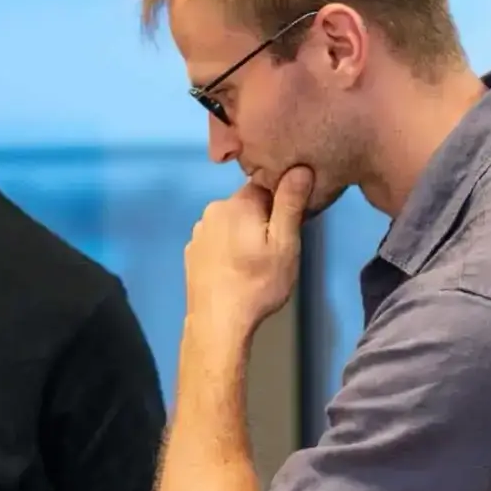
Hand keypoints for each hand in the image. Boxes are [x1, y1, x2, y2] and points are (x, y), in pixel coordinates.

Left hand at [184, 167, 313, 341]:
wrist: (217, 323)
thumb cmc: (258, 284)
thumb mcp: (285, 244)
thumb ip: (290, 204)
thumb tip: (298, 168)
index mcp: (237, 203)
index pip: (266, 184)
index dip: (282, 201)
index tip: (290, 224)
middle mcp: (213, 210)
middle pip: (247, 203)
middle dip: (263, 219)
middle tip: (275, 249)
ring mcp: (198, 232)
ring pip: (231, 222)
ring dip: (244, 234)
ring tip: (255, 262)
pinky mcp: (191, 252)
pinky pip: (216, 239)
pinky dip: (227, 248)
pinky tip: (234, 270)